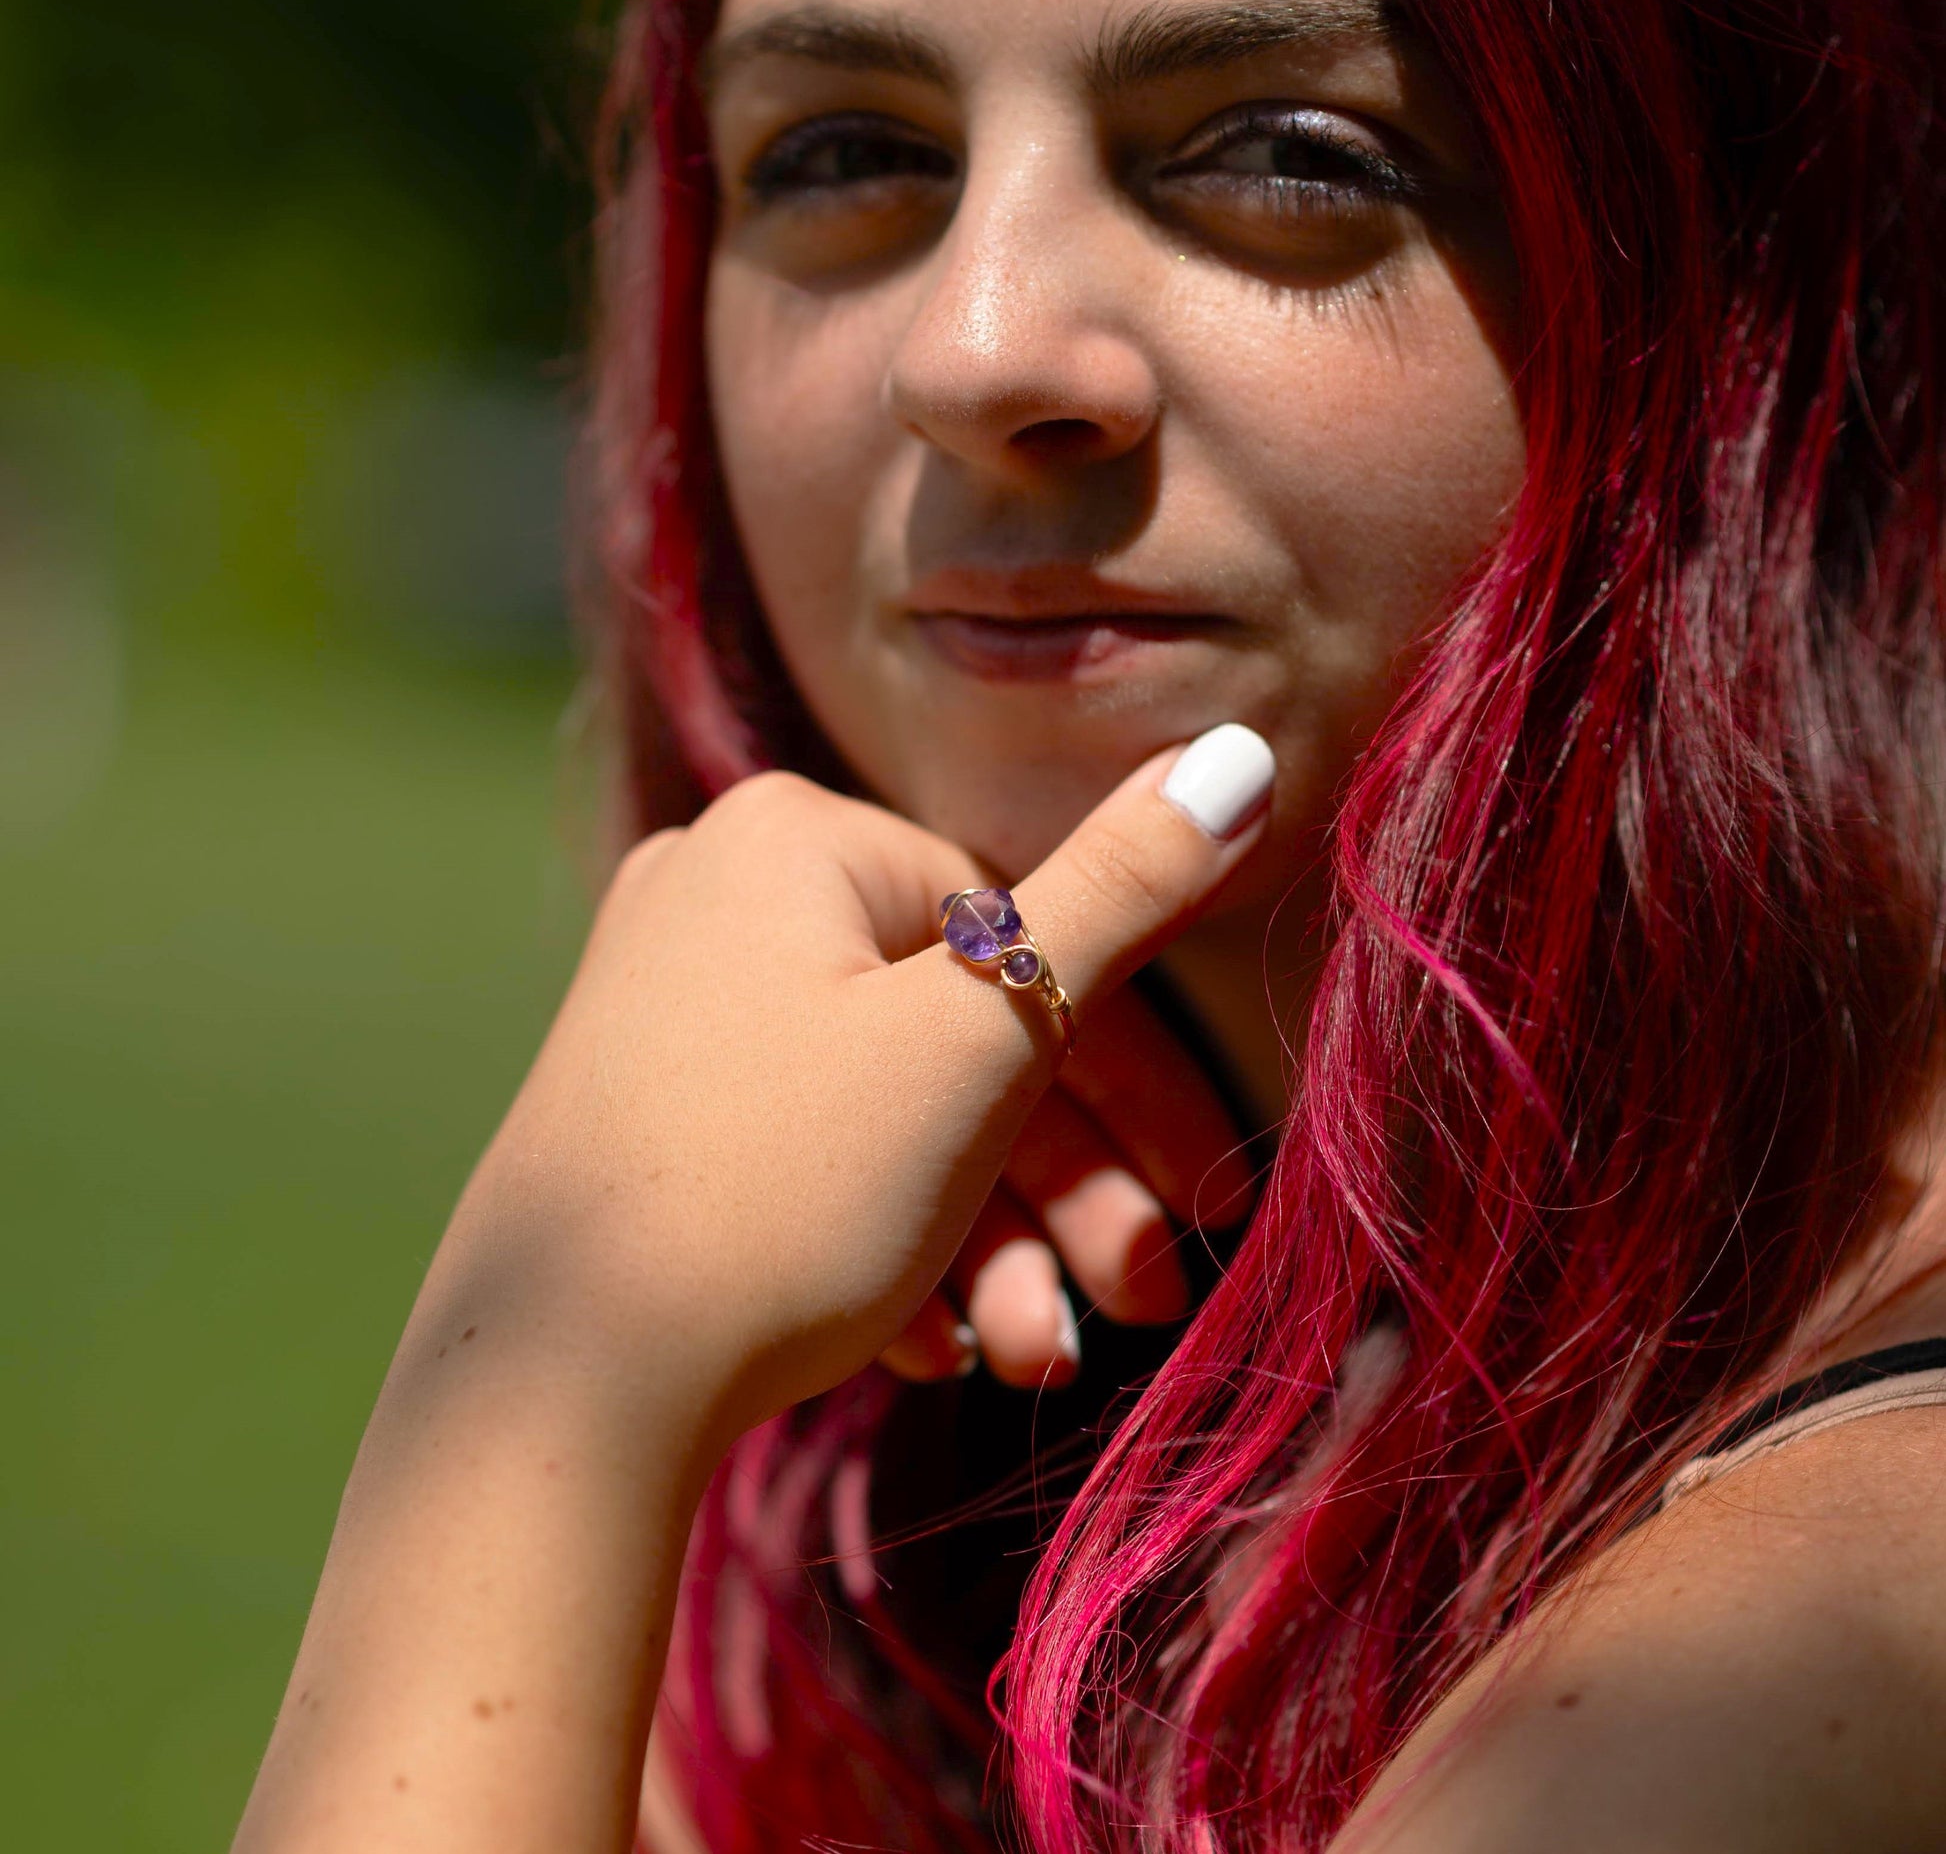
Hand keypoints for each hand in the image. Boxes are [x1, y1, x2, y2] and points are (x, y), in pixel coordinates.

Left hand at [232, 723, 1274, 1853]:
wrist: (555, 1392)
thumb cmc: (784, 1186)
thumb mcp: (980, 1037)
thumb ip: (1123, 891)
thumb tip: (1242, 750)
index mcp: (797, 838)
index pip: (1023, 942)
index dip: (1133, 1085)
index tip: (1204, 1202)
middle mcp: (716, 895)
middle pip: (955, 1040)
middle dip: (1059, 1190)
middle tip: (1132, 1300)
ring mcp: (665, 1009)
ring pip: (889, 1118)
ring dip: (986, 1242)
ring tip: (1024, 1357)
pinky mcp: (639, 1116)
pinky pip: (806, 1159)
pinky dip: (886, 1246)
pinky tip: (924, 1349)